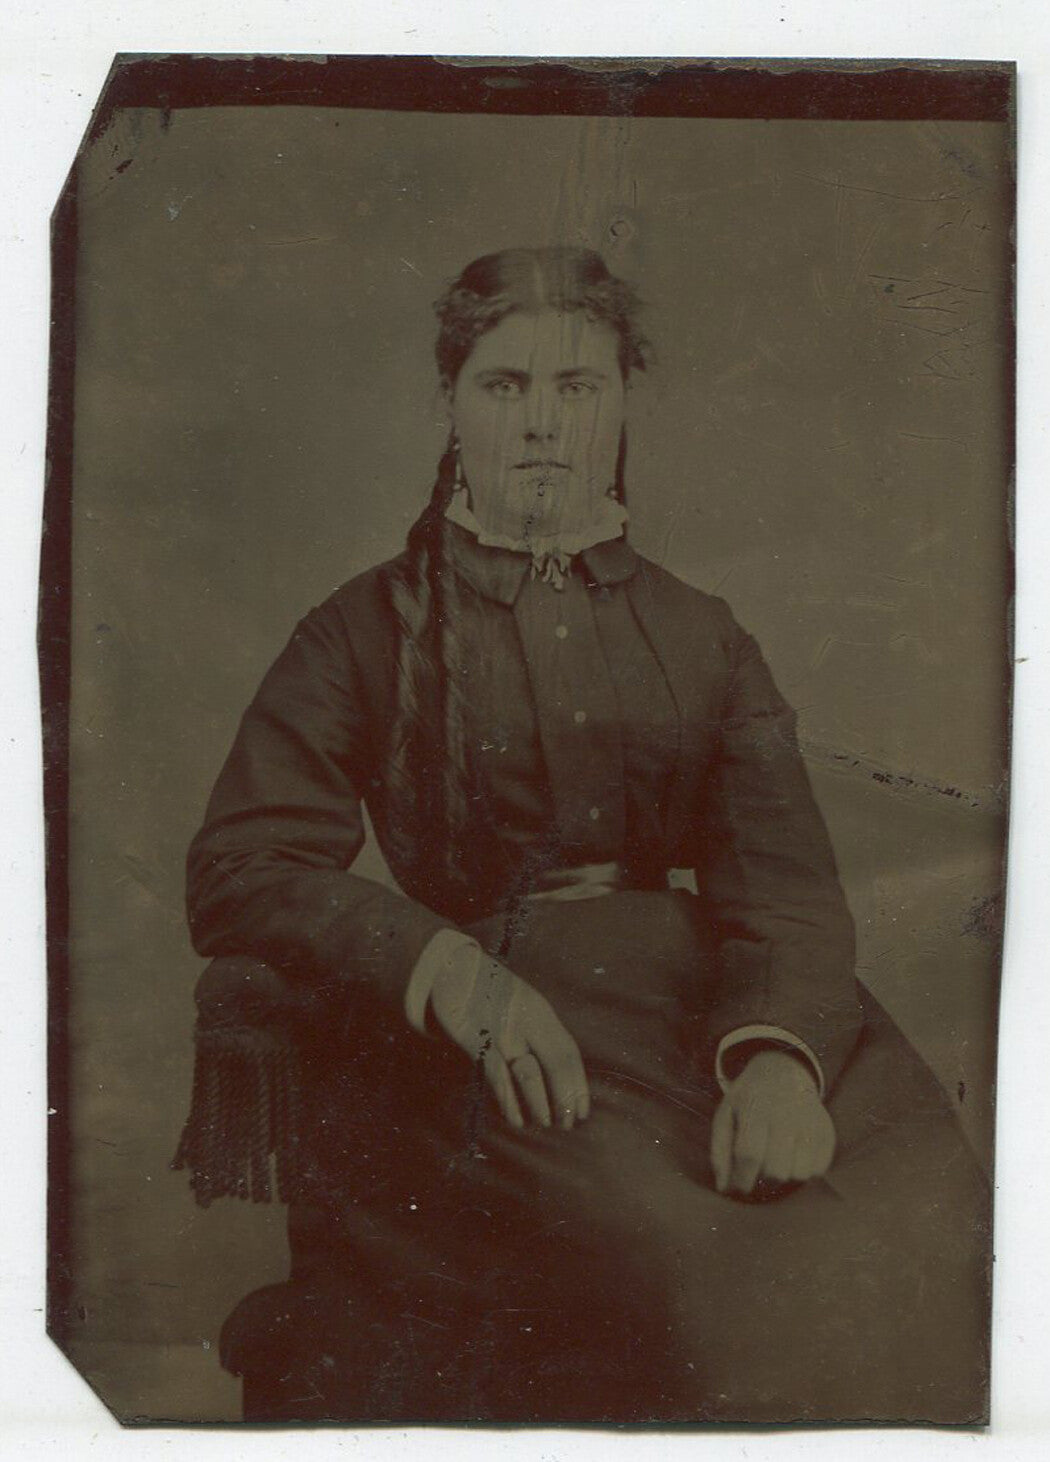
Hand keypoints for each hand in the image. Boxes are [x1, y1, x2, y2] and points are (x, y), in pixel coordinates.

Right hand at [430, 949, 590, 1131]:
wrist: (450, 966)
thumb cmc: (489, 994)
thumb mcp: (519, 1006)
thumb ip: (536, 1034)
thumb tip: (555, 1074)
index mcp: (540, 1012)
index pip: (568, 1052)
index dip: (579, 1084)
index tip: (584, 1111)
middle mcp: (526, 1019)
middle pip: (557, 1062)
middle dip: (566, 1096)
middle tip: (569, 1124)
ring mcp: (501, 1029)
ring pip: (529, 1072)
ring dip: (540, 1103)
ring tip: (546, 1123)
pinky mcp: (475, 1038)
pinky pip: (497, 1074)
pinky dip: (508, 1099)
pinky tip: (516, 1118)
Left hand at [710, 1048, 834, 1196]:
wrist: (783, 1071)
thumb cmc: (749, 1099)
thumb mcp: (725, 1115)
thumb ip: (720, 1151)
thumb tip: (723, 1188)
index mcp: (756, 1109)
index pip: (749, 1155)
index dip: (742, 1179)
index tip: (738, 1187)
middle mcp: (787, 1116)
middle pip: (776, 1170)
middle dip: (762, 1178)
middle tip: (758, 1169)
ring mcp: (810, 1124)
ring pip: (799, 1174)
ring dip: (784, 1175)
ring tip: (776, 1159)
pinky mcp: (827, 1133)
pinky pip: (818, 1170)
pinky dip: (804, 1170)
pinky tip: (794, 1155)